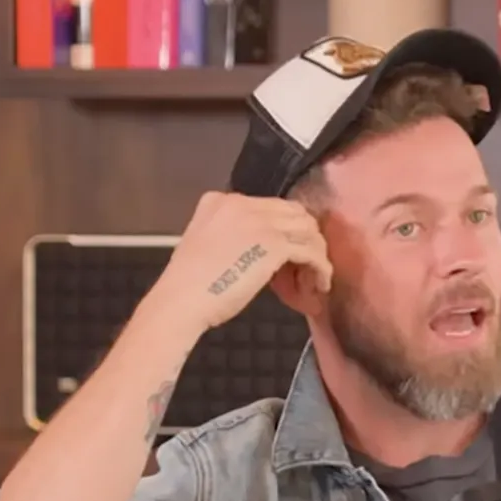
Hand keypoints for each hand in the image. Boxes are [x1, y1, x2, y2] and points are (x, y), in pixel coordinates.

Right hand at [154, 191, 333, 330]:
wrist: (180, 300)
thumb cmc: (189, 284)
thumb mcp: (206, 243)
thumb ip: (232, 234)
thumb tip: (262, 248)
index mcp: (221, 201)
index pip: (271, 207)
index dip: (285, 230)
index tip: (288, 255)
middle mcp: (242, 203)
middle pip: (294, 213)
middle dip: (306, 238)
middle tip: (308, 265)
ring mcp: (259, 222)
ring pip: (307, 230)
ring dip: (317, 254)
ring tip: (316, 278)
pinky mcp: (274, 245)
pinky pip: (311, 252)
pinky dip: (320, 268)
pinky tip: (320, 284)